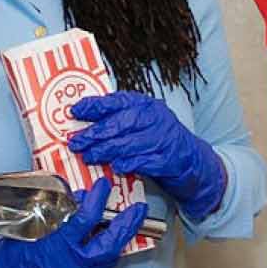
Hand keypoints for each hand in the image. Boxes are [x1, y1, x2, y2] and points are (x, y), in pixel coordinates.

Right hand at [0, 182, 146, 267]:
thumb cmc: (13, 258)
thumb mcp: (32, 230)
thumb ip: (58, 218)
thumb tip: (78, 202)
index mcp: (59, 247)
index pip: (86, 218)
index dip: (98, 199)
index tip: (103, 187)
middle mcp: (72, 265)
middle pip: (109, 244)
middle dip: (126, 225)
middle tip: (137, 210)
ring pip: (108, 260)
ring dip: (117, 242)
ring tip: (123, 228)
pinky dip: (104, 259)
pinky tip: (104, 249)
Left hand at [66, 91, 226, 216]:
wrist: (192, 160)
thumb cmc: (159, 140)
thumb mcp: (140, 124)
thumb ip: (117, 121)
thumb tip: (84, 124)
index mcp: (145, 105)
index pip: (117, 101)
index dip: (94, 105)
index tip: (75, 111)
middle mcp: (155, 118)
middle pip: (120, 123)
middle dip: (95, 133)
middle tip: (77, 142)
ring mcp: (163, 138)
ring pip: (128, 143)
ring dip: (105, 151)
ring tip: (89, 157)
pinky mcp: (168, 159)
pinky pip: (143, 161)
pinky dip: (127, 164)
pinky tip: (115, 166)